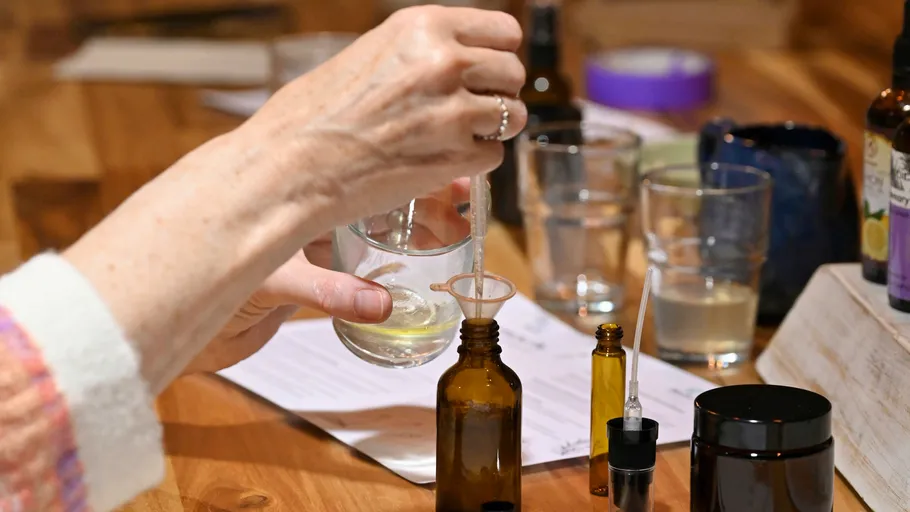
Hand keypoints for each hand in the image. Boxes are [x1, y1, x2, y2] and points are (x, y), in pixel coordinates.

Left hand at [183, 181, 470, 373]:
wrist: (178, 320)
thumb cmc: (207, 281)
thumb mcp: (274, 279)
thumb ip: (327, 291)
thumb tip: (380, 305)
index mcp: (298, 196)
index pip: (360, 169)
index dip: (403, 165)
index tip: (443, 165)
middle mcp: (308, 215)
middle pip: (376, 194)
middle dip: (420, 194)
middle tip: (462, 197)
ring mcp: (314, 246)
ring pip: (374, 230)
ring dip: (413, 229)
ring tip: (456, 228)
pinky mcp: (315, 282)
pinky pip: (362, 274)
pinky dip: (390, 274)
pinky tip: (419, 275)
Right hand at [239, 5, 526, 230]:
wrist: (289, 168)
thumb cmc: (314, 116)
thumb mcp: (369, 56)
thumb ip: (418, 54)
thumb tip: (454, 62)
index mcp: (423, 27)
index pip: (504, 31)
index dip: (495, 55)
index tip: (482, 73)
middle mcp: (444, 62)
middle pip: (513, 73)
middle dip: (497, 94)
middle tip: (469, 111)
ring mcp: (453, 112)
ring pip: (513, 116)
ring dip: (492, 130)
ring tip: (455, 138)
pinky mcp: (455, 158)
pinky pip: (494, 157)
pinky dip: (473, 164)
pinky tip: (440, 163)